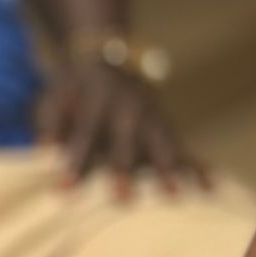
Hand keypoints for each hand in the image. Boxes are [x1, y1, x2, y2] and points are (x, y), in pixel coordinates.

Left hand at [37, 61, 207, 191]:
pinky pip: (186, 148)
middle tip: (123, 199)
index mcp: (96, 101)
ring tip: (174, 196)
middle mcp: (128, 109)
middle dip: (125, 169)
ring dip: (167, 171)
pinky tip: (211, 188)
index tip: (63, 189)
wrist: (106, 57)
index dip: (74, 160)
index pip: (84, 134)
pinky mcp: (168, 127)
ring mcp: (153, 117)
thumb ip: (50, 125)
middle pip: (127, 142)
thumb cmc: (73, 89)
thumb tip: (44, 153)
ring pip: (161, 145)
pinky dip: (199, 167)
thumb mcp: (54, 98)